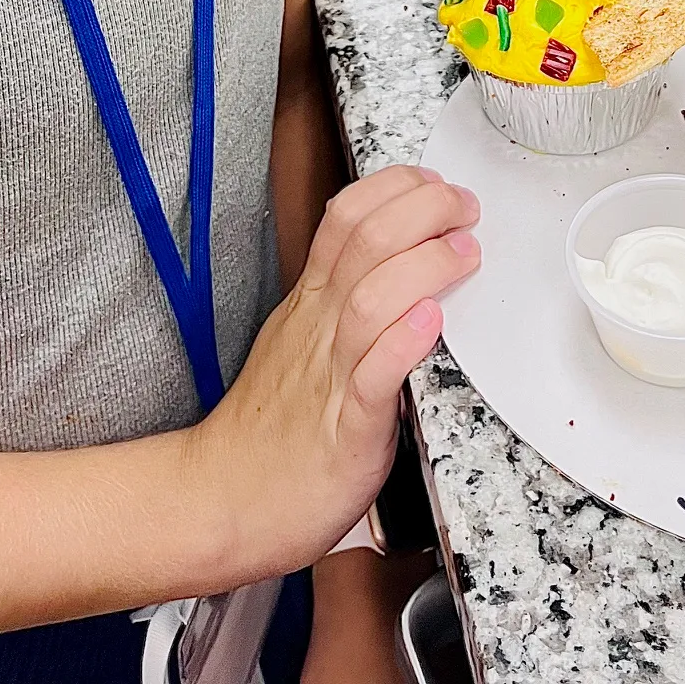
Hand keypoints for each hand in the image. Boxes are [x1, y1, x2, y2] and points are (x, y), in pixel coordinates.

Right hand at [191, 167, 478, 582]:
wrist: (220, 503)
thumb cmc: (270, 431)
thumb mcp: (300, 345)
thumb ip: (341, 303)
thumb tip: (395, 265)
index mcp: (310, 304)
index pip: (344, 218)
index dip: (394, 188)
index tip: (435, 181)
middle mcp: (318, 328)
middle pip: (364, 241)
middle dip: (422, 209)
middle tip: (464, 206)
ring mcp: (328, 376)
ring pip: (370, 299)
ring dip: (423, 266)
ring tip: (464, 252)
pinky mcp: (344, 431)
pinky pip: (373, 378)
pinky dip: (402, 344)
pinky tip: (430, 323)